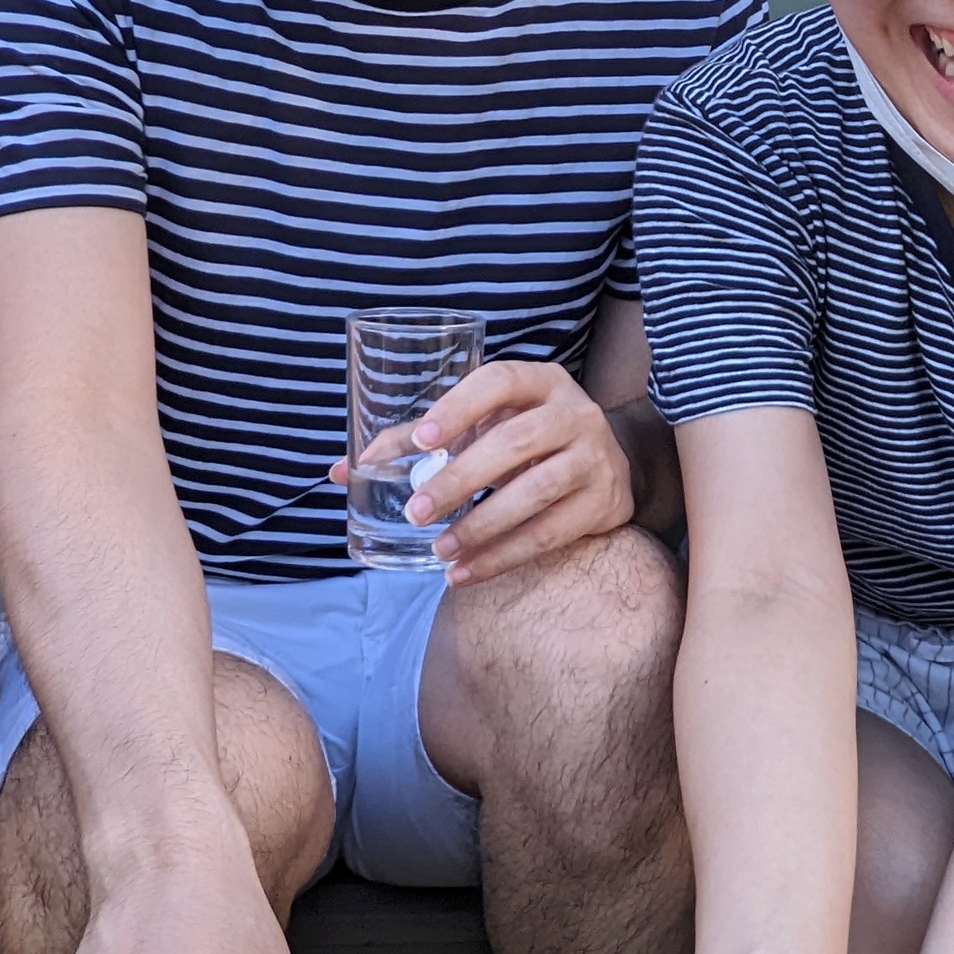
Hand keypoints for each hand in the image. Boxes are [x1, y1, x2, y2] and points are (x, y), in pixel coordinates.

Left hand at [330, 360, 634, 586]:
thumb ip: (420, 441)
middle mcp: (574, 412)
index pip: (499, 382)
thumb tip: (344, 471)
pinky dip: (503, 556)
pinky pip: (550, 533)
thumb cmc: (527, 438)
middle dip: (459, 480)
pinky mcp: (603, 502)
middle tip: (416, 512)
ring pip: (535, 492)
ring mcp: (594, 457)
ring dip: (481, 526)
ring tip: (439, 550)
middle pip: (514, 444)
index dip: (459, 407)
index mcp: (540, 381)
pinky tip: (466, 572)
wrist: (610, 463)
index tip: (421, 441)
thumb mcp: (486, 424)